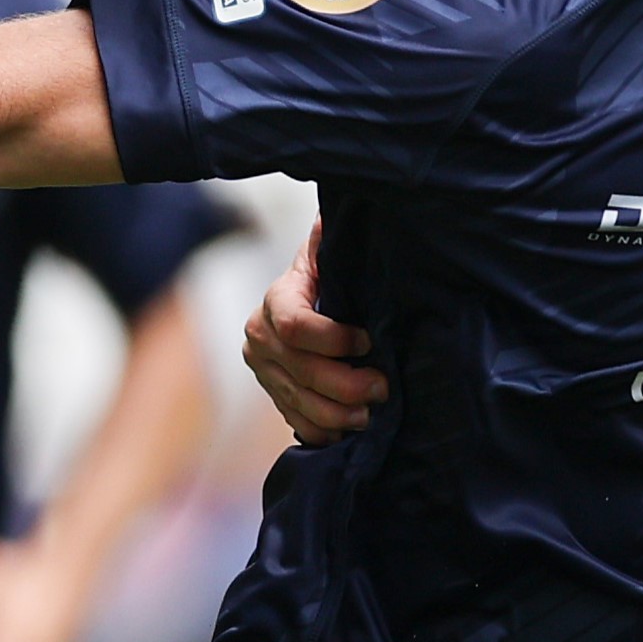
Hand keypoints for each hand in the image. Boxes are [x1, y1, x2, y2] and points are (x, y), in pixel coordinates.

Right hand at [242, 224, 381, 445]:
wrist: (314, 297)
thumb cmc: (333, 272)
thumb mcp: (333, 250)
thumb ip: (334, 235)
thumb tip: (342, 211)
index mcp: (277, 300)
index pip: (297, 326)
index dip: (335, 339)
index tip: (369, 339)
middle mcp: (260, 337)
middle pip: (301, 371)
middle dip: (346, 384)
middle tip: (382, 388)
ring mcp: (264, 370)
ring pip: (298, 401)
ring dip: (337, 414)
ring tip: (369, 414)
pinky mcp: (274, 393)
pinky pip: (294, 420)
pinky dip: (322, 430)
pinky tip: (346, 430)